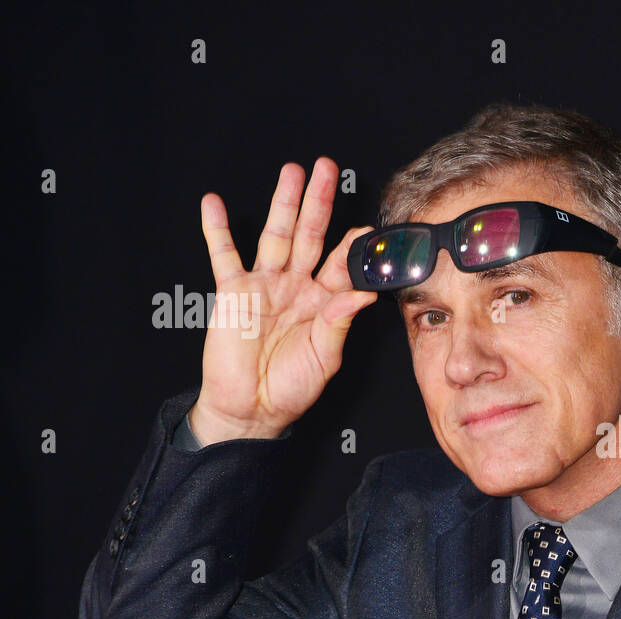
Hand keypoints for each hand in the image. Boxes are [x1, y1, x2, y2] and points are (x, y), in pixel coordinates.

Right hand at [190, 157, 377, 444]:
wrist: (252, 409)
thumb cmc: (292, 388)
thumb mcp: (325, 358)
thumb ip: (339, 322)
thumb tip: (363, 294)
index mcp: (324, 303)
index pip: (341, 266)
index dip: (353, 246)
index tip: (367, 227)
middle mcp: (296, 288)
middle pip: (310, 236)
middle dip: (318, 203)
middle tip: (327, 169)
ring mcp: (265, 286)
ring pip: (275, 236)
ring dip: (283, 203)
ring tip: (291, 172)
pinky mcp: (233, 292)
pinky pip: (224, 255)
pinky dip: (217, 230)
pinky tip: (214, 203)